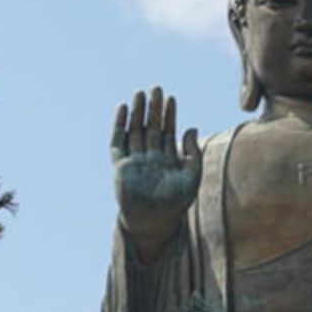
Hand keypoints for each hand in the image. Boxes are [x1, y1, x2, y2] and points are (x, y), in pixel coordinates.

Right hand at [112, 87, 200, 261]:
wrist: (154, 222)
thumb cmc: (175, 204)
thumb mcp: (192, 176)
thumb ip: (194, 153)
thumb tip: (192, 128)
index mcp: (166, 159)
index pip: (166, 131)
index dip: (168, 115)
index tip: (171, 98)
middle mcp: (149, 157)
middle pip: (150, 127)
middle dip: (153, 109)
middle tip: (156, 89)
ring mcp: (134, 161)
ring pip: (134, 131)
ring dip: (137, 113)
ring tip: (140, 94)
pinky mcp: (120, 166)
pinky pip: (117, 143)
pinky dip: (119, 126)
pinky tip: (123, 110)